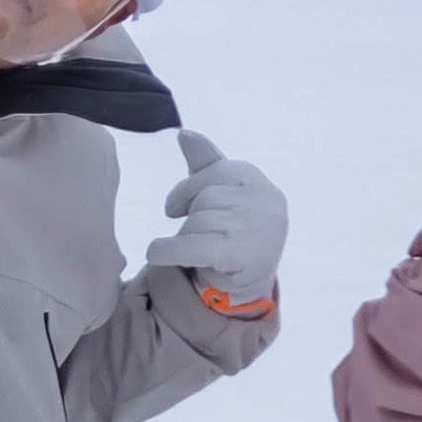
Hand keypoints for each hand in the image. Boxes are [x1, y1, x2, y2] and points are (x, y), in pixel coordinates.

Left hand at [146, 132, 287, 314]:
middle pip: (204, 198)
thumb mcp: (224, 194)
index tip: (176, 209)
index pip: (212, 172)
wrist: (249, 286)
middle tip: (199, 239)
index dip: (187, 191)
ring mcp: (254, 228)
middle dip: (192, 219)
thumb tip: (185, 134)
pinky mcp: (238, 255)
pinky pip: (188, 245)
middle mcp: (263, 201)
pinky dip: (166, 251)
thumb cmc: (234, 233)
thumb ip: (206, 163)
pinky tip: (158, 255)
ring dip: (185, 239)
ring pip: (196, 223)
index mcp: (257, 181)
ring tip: (199, 254)